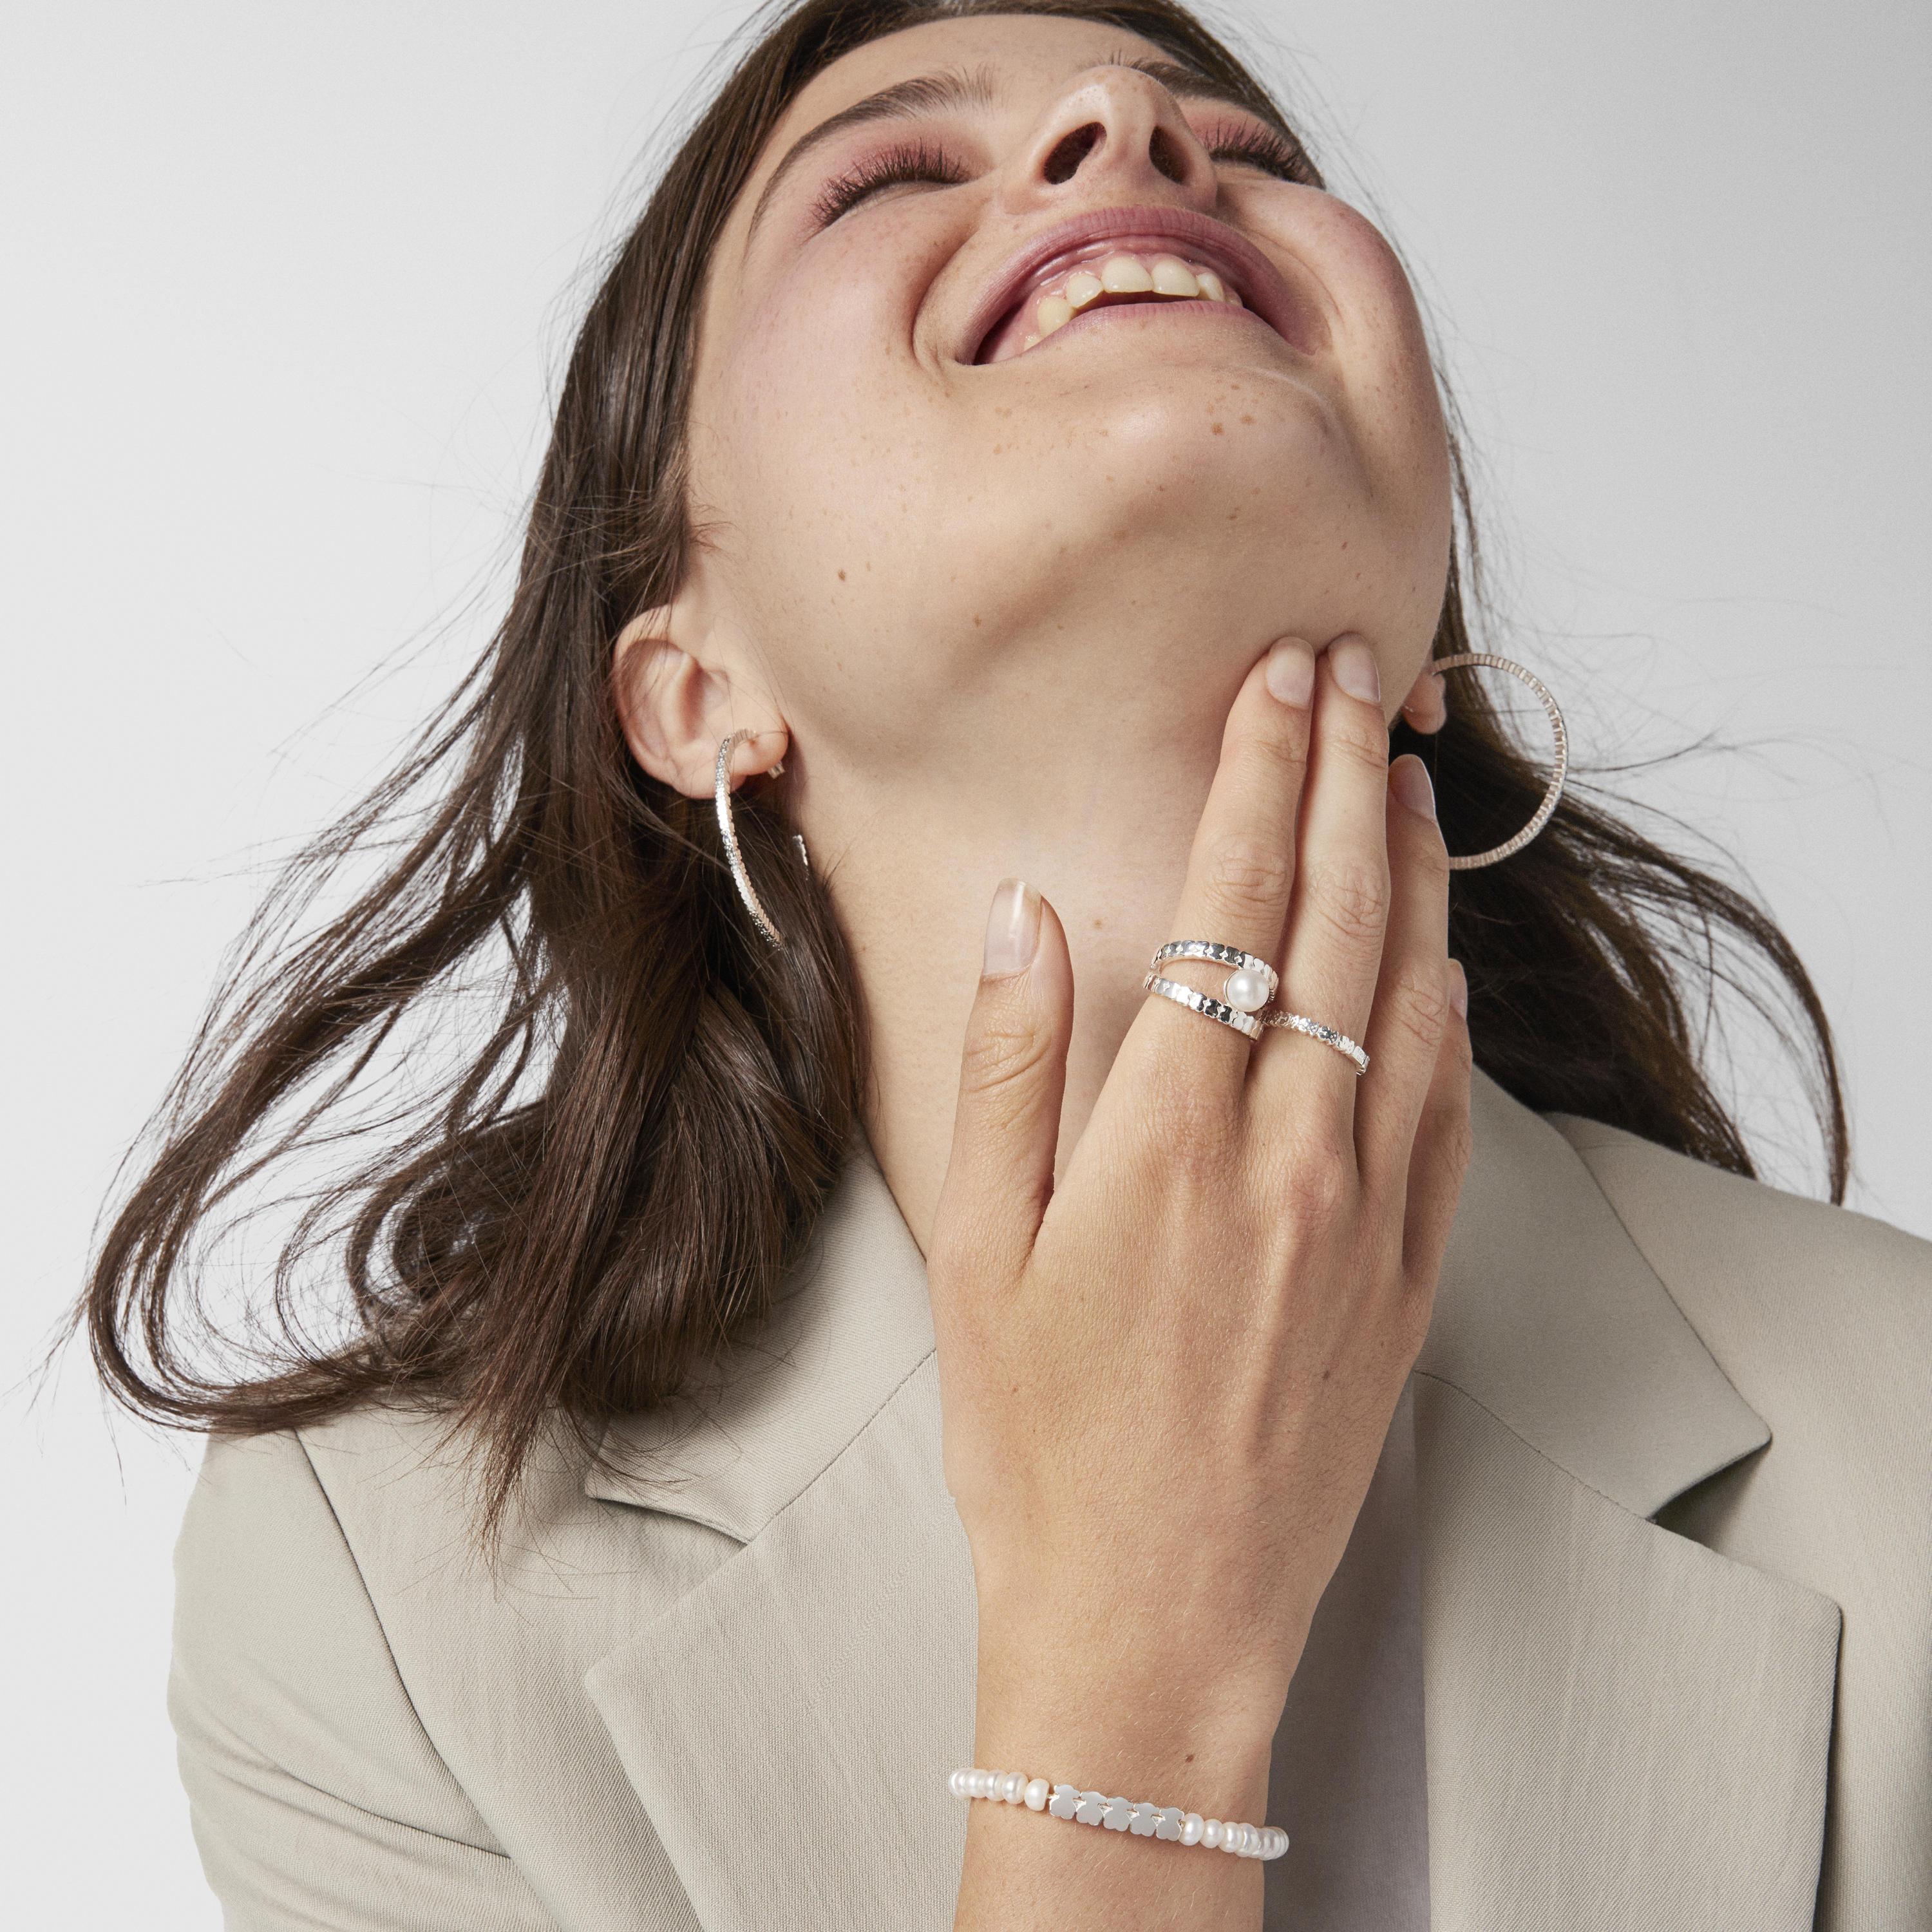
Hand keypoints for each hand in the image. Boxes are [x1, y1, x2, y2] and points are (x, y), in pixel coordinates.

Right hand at [929, 637, 1470, 1927]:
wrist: (1155, 1616)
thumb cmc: (1040, 1443)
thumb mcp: (976, 1250)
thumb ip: (1007, 1065)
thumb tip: (1020, 911)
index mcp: (1167, 1133)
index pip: (1231, 901)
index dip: (1256, 774)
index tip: (1274, 681)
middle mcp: (1286, 1151)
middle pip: (1336, 918)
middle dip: (1343, 776)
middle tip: (1354, 675)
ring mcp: (1365, 1213)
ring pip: (1411, 995)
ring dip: (1410, 870)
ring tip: (1404, 773)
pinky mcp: (1407, 1277)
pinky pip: (1449, 1111)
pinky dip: (1452, 1011)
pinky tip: (1445, 955)